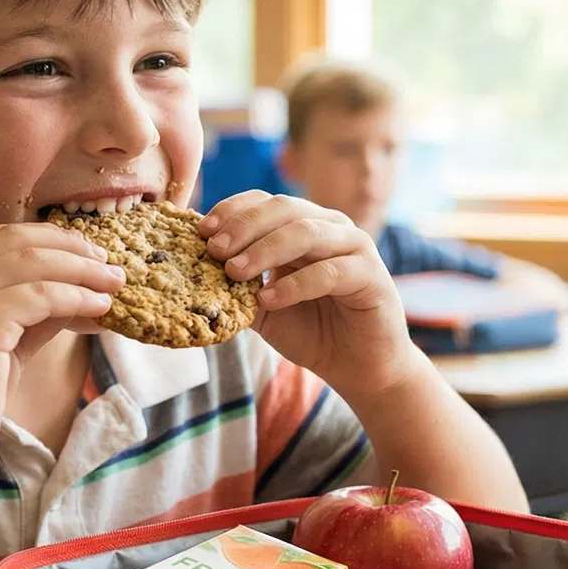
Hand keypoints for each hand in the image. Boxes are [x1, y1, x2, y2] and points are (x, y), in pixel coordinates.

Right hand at [0, 224, 124, 475]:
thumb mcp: (1, 343)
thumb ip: (31, 313)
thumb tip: (80, 292)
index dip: (46, 238)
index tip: (83, 250)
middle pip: (18, 240)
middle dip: (70, 246)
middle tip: (107, 261)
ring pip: (35, 263)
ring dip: (82, 269)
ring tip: (115, 282)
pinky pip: (42, 296)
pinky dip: (77, 297)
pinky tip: (100, 307)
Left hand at [202, 191, 423, 398]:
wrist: (357, 366)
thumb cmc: (311, 331)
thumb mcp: (263, 307)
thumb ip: (238, 285)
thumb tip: (196, 269)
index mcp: (303, 225)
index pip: (265, 202)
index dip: (232, 211)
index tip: (202, 232)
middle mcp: (330, 227)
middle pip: (284, 208)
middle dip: (244, 227)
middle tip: (215, 251)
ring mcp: (353, 246)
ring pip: (306, 233)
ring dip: (265, 250)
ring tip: (235, 272)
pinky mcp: (371, 275)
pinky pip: (329, 271)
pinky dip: (295, 283)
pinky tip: (270, 299)